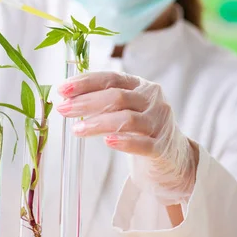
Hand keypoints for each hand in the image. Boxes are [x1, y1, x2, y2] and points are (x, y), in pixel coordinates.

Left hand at [57, 71, 196, 204]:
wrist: (174, 157)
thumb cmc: (142, 129)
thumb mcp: (126, 108)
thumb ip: (103, 101)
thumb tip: (67, 98)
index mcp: (140, 85)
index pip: (111, 78)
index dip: (85, 82)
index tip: (63, 89)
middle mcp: (152, 99)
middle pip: (117, 97)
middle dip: (86, 102)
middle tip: (63, 109)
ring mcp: (160, 122)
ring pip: (127, 119)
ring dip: (98, 123)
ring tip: (76, 130)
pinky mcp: (163, 147)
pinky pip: (142, 143)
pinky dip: (124, 141)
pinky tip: (107, 141)